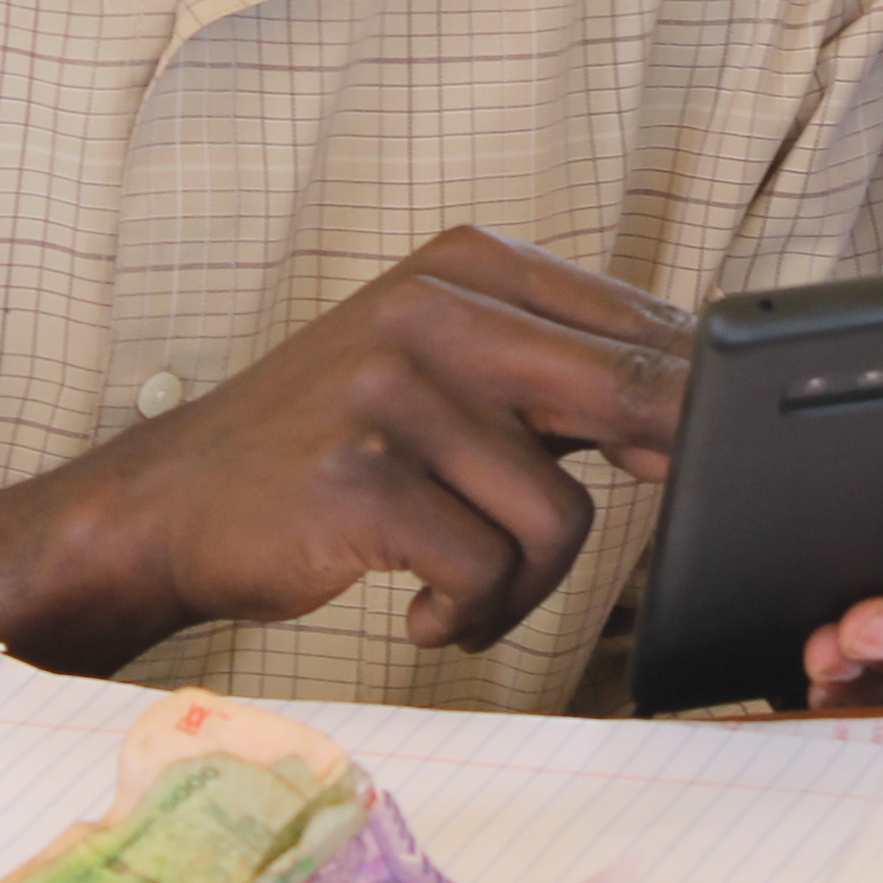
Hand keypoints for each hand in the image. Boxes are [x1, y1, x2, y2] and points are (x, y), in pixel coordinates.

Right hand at [0, 225, 689, 676]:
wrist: (166, 505)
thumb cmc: (329, 447)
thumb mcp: (443, 372)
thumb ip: (560, 376)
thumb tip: (701, 413)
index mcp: (467, 264)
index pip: (638, 325)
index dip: (697, 405)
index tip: (717, 457)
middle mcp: (432, 309)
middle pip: (628, 395)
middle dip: (661, 475)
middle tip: (663, 518)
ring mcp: (391, 389)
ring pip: (559, 517)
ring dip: (525, 587)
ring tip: (464, 593)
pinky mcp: (358, 479)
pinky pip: (486, 573)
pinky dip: (469, 618)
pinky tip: (425, 617)